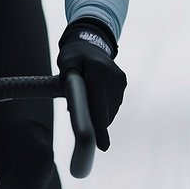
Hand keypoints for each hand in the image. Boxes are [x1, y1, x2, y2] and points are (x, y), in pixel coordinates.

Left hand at [57, 18, 125, 151]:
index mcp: (99, 73)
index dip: (100, 128)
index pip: (99, 107)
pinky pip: (113, 104)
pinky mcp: (123, 83)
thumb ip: (69, 82)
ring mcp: (120, 81)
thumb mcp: (66, 63)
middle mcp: (114, 78)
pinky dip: (103, 106)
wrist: (91, 41)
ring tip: (87, 99)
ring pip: (110, 110)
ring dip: (98, 113)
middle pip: (105, 112)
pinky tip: (95, 96)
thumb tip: (76, 107)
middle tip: (80, 116)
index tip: (102, 146)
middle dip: (94, 121)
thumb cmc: (74, 55)